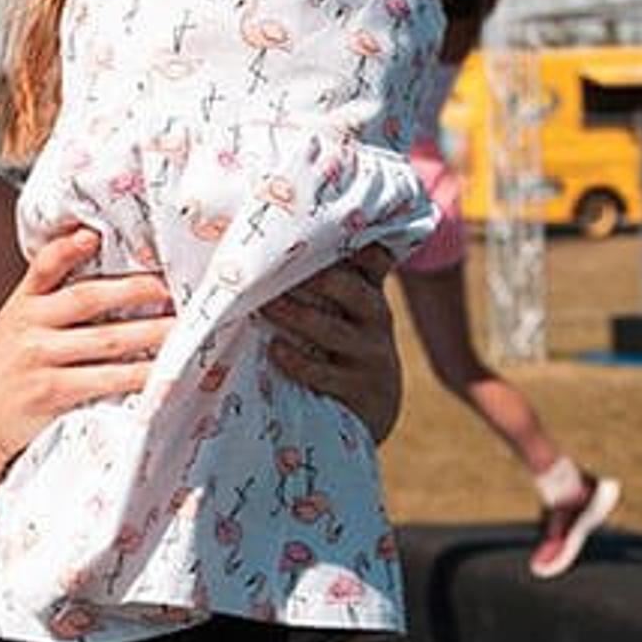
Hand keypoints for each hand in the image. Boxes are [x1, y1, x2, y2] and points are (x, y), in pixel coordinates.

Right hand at [0, 225, 169, 484]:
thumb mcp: (7, 333)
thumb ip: (42, 309)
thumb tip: (95, 292)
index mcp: (20, 307)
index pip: (43, 266)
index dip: (69, 247)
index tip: (94, 234)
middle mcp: (29, 327)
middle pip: (89, 298)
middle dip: (135, 289)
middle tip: (169, 285)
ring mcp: (41, 359)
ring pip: (107, 339)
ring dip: (150, 332)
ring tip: (180, 326)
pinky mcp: (52, 392)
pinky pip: (105, 379)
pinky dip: (137, 375)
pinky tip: (159, 371)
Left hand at [266, 247, 402, 440]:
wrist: (370, 411)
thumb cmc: (342, 349)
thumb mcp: (347, 314)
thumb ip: (330, 282)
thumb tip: (274, 247)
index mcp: (370, 293)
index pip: (374, 261)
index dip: (360, 245)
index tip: (330, 230)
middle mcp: (376, 320)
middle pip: (355, 291)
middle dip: (319, 279)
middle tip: (281, 266)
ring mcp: (371, 356)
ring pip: (335, 331)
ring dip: (298, 317)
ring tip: (265, 306)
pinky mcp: (360, 392)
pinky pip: (326, 374)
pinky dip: (298, 362)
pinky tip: (276, 349)